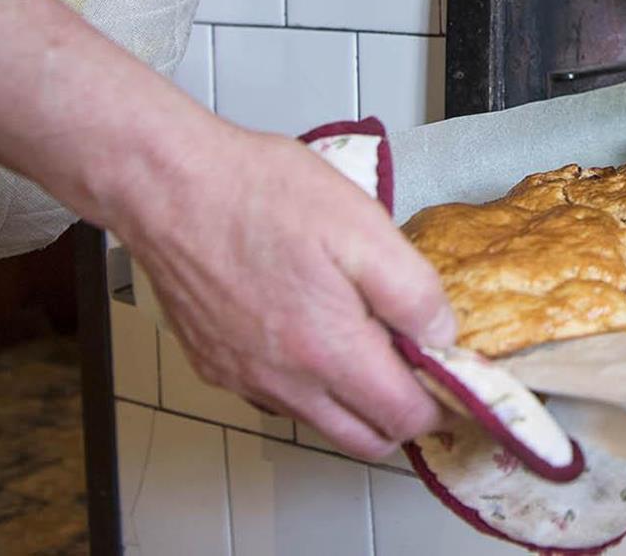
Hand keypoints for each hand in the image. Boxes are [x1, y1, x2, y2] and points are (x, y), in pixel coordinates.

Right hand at [113, 126, 455, 459]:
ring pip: (319, 421)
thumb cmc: (261, 195)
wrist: (167, 185)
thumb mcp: (365, 229)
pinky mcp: (213, 363)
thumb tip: (442, 336)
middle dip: (403, 417)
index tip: (457, 380)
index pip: (404, 418)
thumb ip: (413, 293)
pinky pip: (275, 397)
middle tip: (422, 374)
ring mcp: (243, 377)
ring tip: (371, 346)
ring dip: (354, 403)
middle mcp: (283, 380)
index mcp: (329, 351)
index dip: (443, 406)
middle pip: (365, 439)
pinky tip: (315, 336)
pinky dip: (308, 386)